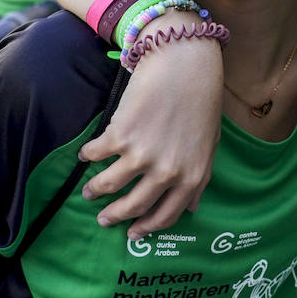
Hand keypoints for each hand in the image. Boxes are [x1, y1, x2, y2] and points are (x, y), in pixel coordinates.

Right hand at [79, 25, 223, 238]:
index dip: (147, 228)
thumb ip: (200, 179)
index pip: (166, 216)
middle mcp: (167, 172)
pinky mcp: (119, 137)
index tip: (133, 234)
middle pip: (133, 206)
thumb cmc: (202, 101)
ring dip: (95, 191)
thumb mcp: (211, 144)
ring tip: (88, 191)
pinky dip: (88, 156)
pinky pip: (96, 154)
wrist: (184, 64)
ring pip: (109, 185)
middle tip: (104, 218)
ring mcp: (141, 156)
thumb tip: (192, 208)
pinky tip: (85, 155)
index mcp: (192, 177)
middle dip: (115, 216)